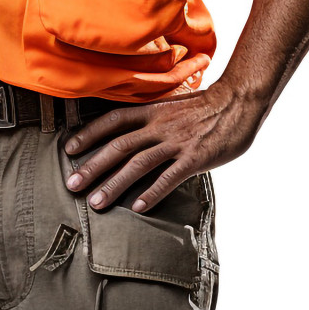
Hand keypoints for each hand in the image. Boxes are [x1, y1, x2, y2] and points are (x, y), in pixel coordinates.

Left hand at [61, 83, 265, 212]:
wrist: (239, 101)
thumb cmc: (206, 107)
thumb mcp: (173, 106)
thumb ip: (152, 120)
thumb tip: (132, 135)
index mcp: (152, 111)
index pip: (113, 120)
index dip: (90, 133)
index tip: (70, 148)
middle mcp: (159, 125)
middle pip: (118, 145)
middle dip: (93, 165)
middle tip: (72, 184)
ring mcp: (176, 141)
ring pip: (138, 163)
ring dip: (114, 184)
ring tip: (96, 202)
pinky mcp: (195, 158)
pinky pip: (169, 177)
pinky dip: (152, 192)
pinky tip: (137, 208)